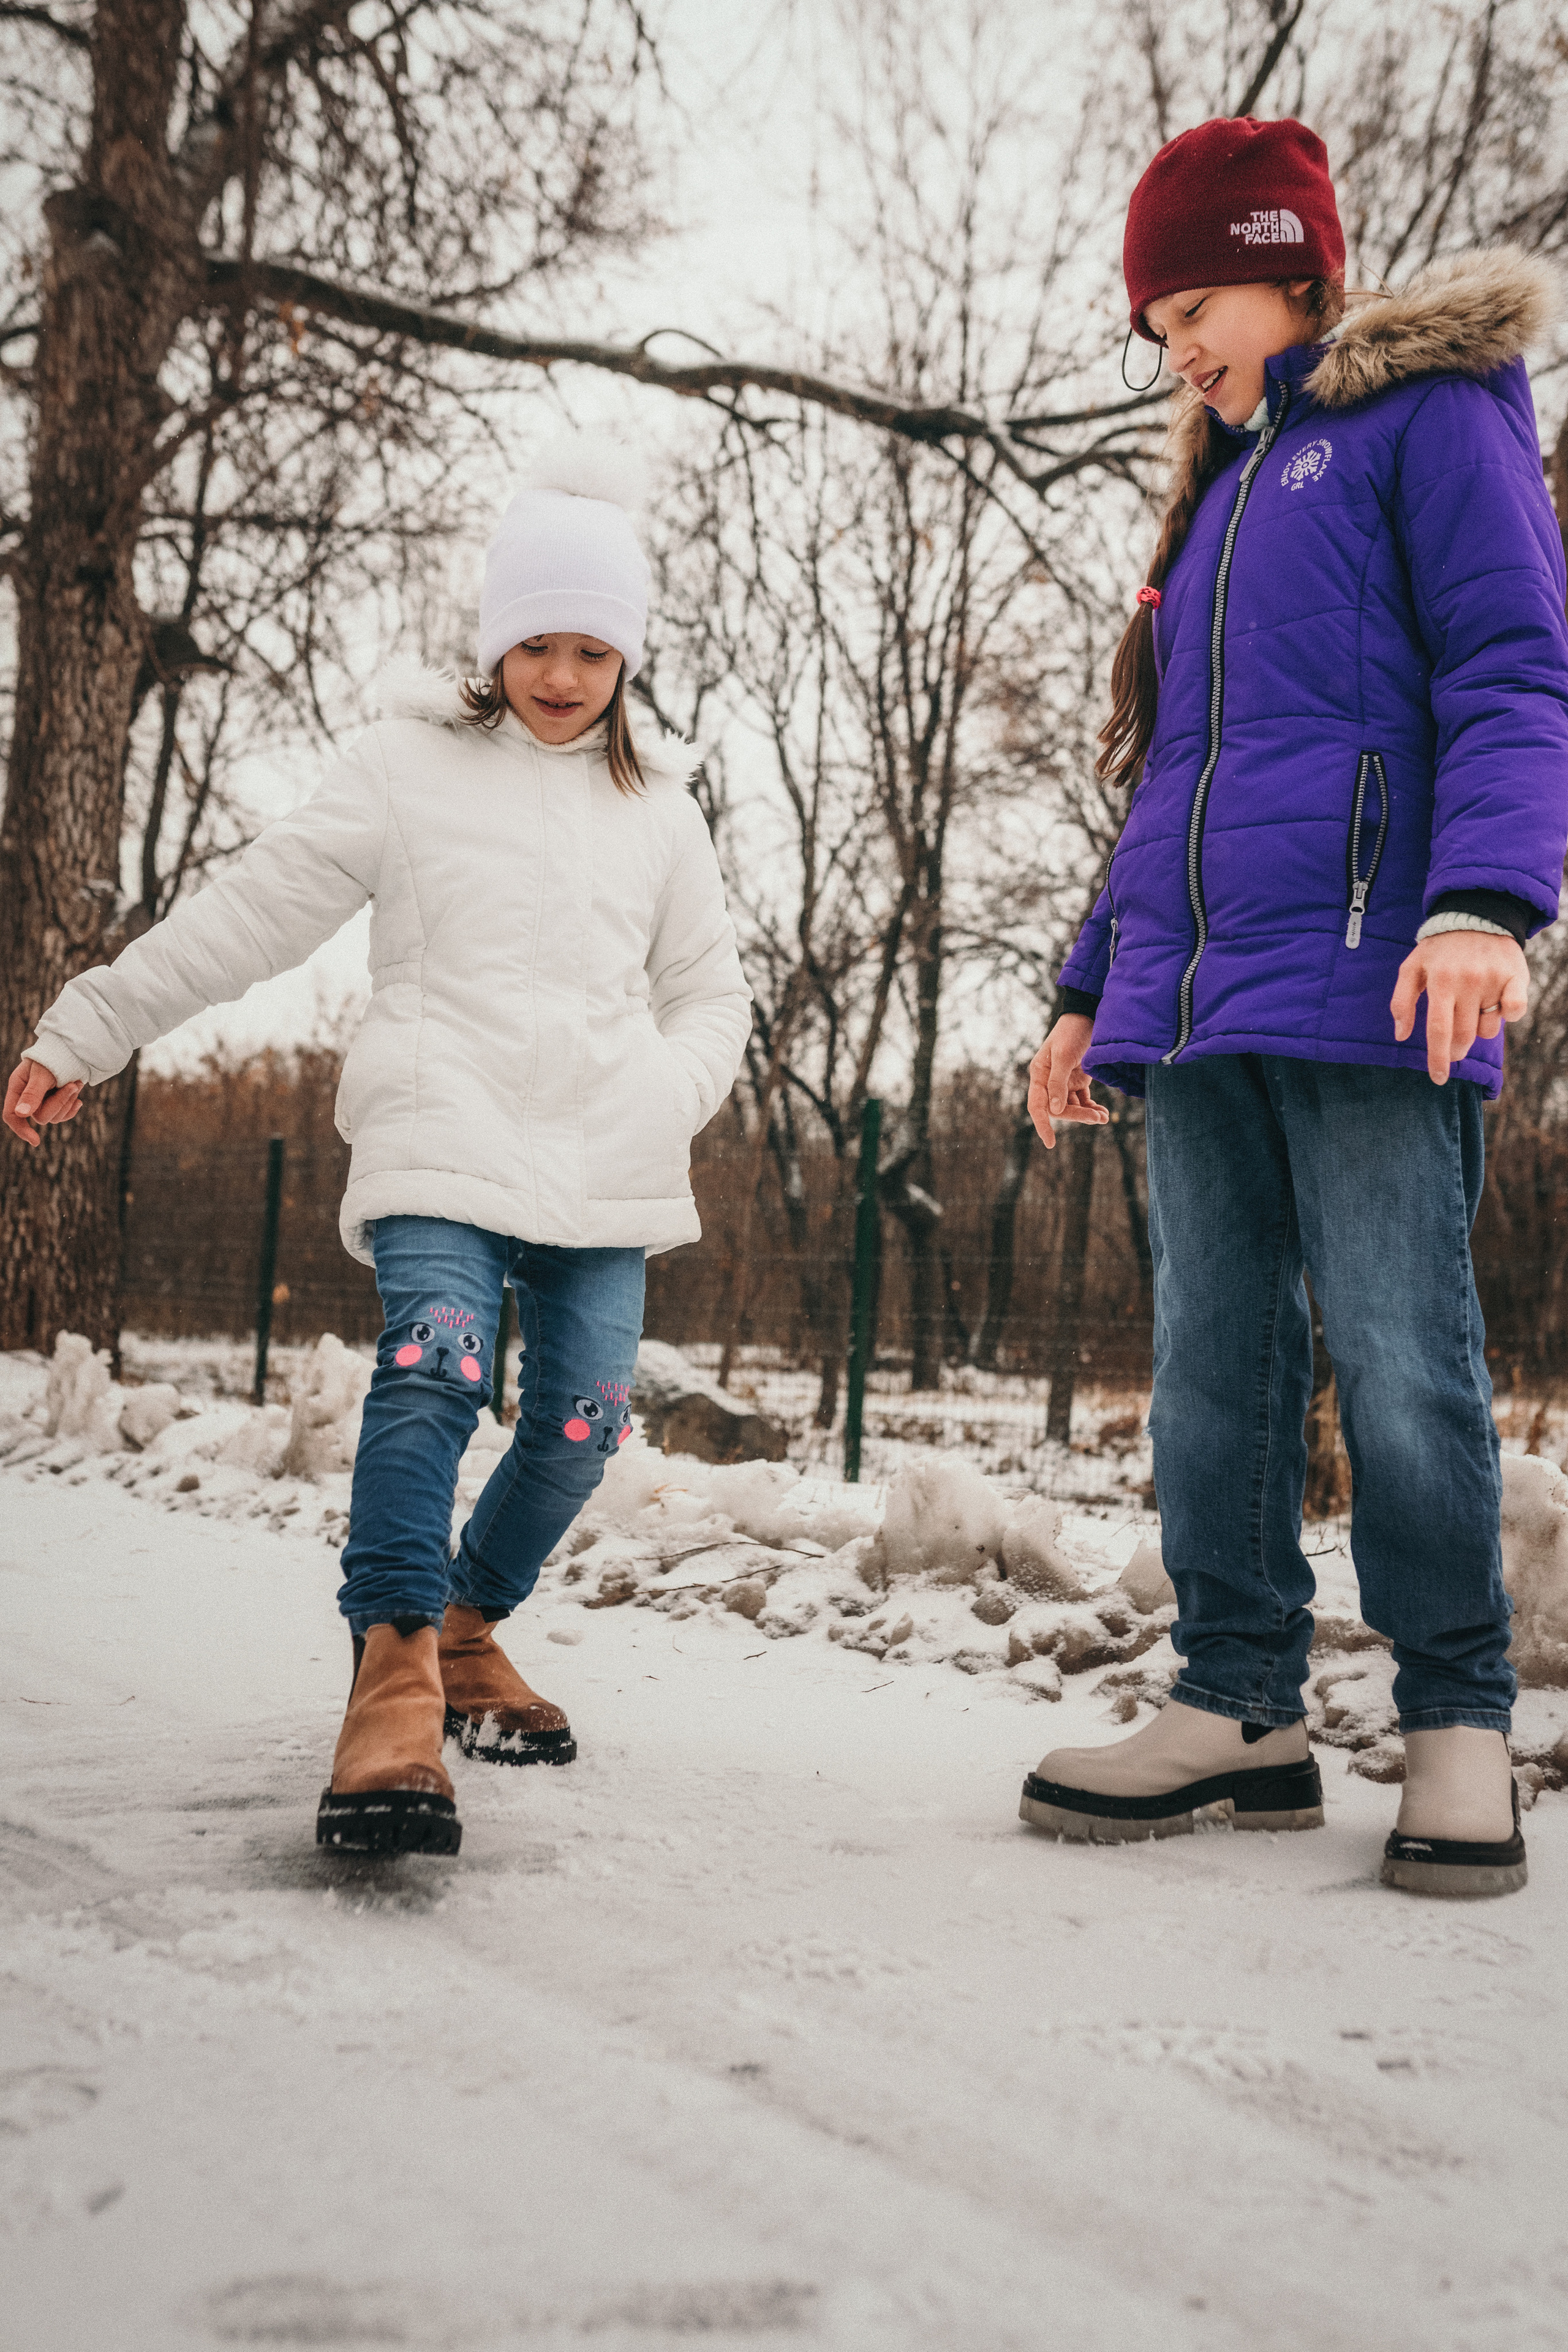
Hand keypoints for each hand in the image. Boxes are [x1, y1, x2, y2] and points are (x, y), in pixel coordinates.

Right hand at [3, 1058, 83, 1145]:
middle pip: (40, 1117)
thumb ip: (32, 1093)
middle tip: (74, 1085)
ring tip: (77, 1083)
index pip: (12, 1115)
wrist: (71, 1049)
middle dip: (59, 1103)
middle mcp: (28, 1097)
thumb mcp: (42, 1073)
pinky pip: (63, 1115)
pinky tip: (79, 1099)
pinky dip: (72, 1108)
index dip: (21, 1129)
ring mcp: (43, 1101)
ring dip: (68, 1101)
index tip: (35, 1141)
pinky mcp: (57, 1102)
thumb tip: (22, 1114)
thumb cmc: (53, 1056)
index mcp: (18, 1088)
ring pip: (54, 1117)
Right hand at [1027, 1014, 1109, 1148]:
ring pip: (1073, 1107)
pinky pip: (1083, 1101)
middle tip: (1098, 1118)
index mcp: (1039, 1073)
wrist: (1089, 1015)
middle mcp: (1049, 1080)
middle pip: (1059, 1109)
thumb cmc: (1072, 1032)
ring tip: (1104, 1117)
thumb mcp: (1064, 1055)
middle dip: (1078, 1116)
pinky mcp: (1078, 1080)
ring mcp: (1064, 1081)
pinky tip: (1104, 1112)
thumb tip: (1053, 1110)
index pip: (1037, 1106)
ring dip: (1088, 1114)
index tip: (1050, 1143)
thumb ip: (1057, 1083)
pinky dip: (1092, 1108)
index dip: (1042, 1125)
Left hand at [1391, 931, 1529, 1084]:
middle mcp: (1468, 981)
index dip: (1437, 1059)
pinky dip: (1507, 1016)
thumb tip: (1400, 1035)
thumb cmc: (1439, 948)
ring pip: (1488, 1027)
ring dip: (1479, 1029)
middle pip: (1463, 1035)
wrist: (1476, 915)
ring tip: (1472, 1008)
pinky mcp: (1516, 976)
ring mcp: (1494, 979)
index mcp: (1440, 982)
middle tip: (1454, 1049)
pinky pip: (1515, 1011)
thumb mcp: (1411, 967)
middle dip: (1457, 1050)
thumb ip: (1402, 1001)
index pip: (1438, 1030)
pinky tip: (1497, 1005)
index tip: (1438, 1078)